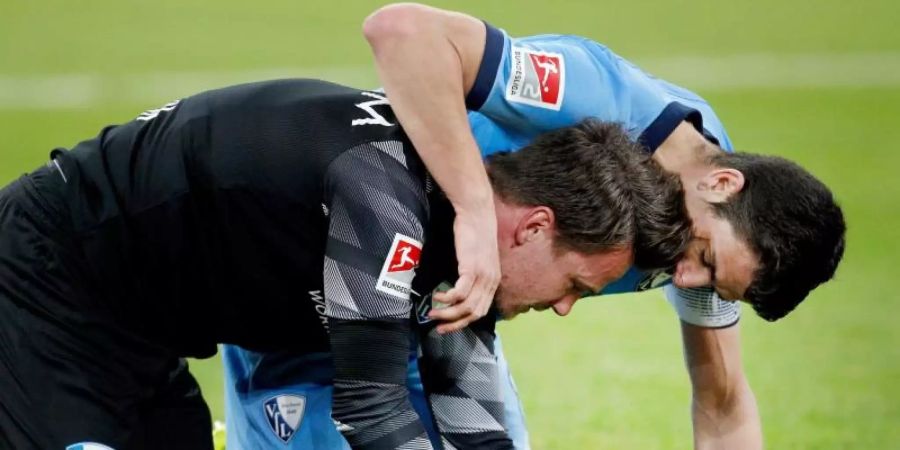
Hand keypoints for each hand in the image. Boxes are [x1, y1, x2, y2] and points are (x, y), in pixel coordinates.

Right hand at [428, 207, 499, 333]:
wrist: (477, 213)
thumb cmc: (474, 233)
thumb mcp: (478, 259)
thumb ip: (473, 275)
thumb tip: (460, 289)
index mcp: (494, 281)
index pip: (481, 312)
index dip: (464, 322)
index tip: (448, 326)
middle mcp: (491, 281)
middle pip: (474, 314)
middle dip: (455, 324)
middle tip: (438, 327)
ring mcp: (482, 276)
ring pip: (466, 306)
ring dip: (447, 313)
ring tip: (433, 312)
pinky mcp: (471, 268)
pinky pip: (459, 292)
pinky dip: (447, 298)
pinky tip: (437, 296)